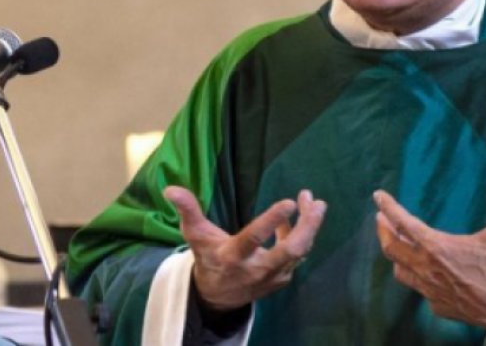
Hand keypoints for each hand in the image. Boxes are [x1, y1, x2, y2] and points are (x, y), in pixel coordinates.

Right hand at [164, 185, 325, 310]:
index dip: (272, 220)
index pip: (254, 238)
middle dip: (308, 226)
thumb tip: (169, 189)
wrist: (218, 297)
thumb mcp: (194, 235)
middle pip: (292, 249)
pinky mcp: (283, 277)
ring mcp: (274, 276)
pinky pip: (297, 254)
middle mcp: (257, 269)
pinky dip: (301, 234)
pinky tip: (298, 218)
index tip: (289, 201)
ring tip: (314, 202)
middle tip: (315, 202)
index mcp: (233, 256)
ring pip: (300, 251)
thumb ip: (187, 211)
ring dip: (310, 226)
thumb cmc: (206, 258)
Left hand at [375, 190, 485, 326]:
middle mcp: (425, 268)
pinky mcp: (439, 307)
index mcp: (435, 247)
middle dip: (383, 229)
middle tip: (380, 218)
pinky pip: (421, 290)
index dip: (388, 206)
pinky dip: (419, 278)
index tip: (378, 195)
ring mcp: (429, 290)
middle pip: (391, 247)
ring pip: (401, 271)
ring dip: (396, 256)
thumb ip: (481, 225)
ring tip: (396, 245)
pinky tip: (424, 275)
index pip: (403, 222)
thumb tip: (482, 205)